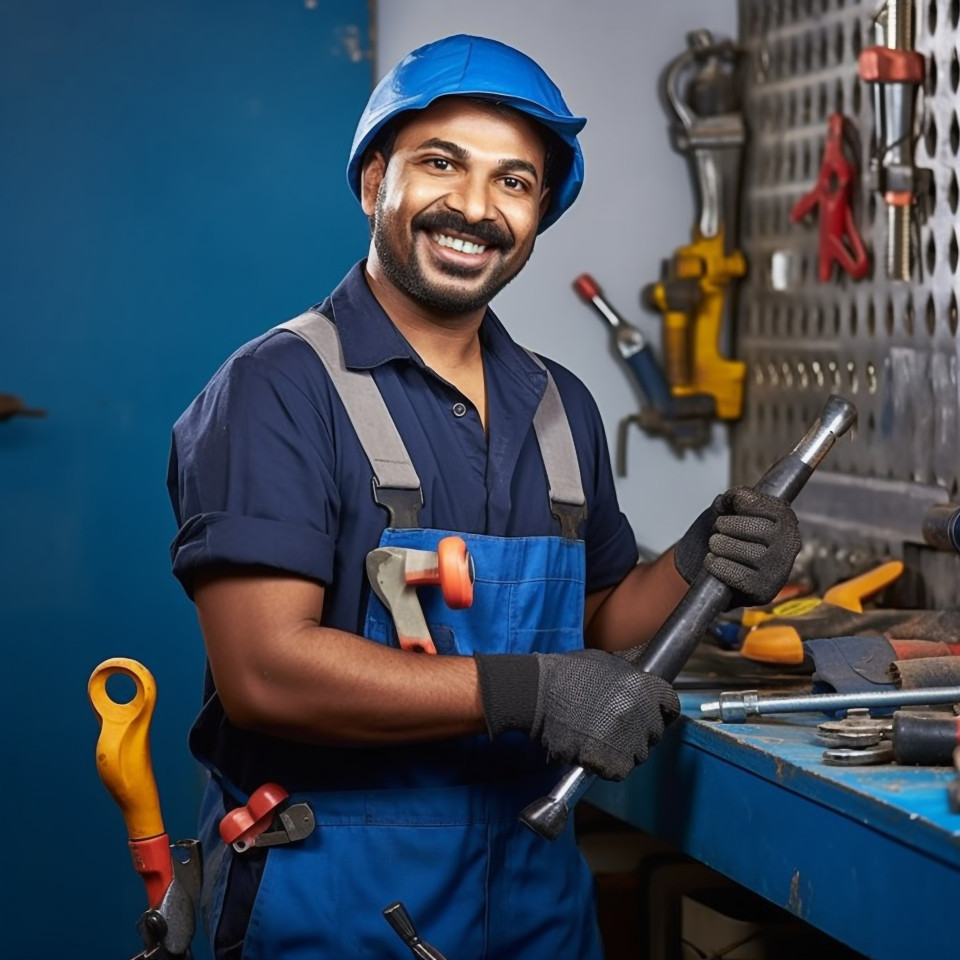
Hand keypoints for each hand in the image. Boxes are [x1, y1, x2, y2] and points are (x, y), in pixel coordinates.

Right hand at [475, 650, 679, 780]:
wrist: (536, 694)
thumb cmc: (564, 676)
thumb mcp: (604, 664)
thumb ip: (628, 679)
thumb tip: (639, 689)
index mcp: (642, 685)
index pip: (670, 704)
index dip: (659, 710)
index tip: (652, 715)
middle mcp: (640, 711)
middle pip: (655, 733)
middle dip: (637, 732)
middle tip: (611, 727)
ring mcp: (628, 737)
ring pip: (638, 754)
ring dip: (621, 751)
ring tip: (595, 736)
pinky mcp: (613, 761)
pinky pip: (618, 771)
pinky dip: (605, 766)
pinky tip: (589, 750)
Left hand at [674, 485, 801, 606]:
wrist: (724, 577)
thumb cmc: (731, 540)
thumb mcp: (733, 514)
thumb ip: (731, 501)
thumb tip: (728, 499)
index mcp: (786, 520)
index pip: (757, 503)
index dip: (739, 500)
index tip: (730, 506)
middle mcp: (789, 545)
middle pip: (751, 527)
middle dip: (726, 525)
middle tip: (718, 529)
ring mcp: (778, 570)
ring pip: (742, 550)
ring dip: (719, 545)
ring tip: (716, 544)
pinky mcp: (763, 590)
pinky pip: (733, 573)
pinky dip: (717, 565)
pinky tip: (713, 561)